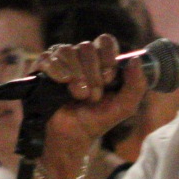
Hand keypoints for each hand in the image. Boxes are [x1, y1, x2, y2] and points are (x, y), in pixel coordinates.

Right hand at [30, 34, 147, 178]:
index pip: (104, 41)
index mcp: (99, 61)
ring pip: (67, 51)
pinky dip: (57, 70)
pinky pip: (48, 58)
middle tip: (93, 96)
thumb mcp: (125, 106)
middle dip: (92, 74)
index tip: (108, 79)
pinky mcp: (41, 69)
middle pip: (86, 47)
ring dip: (76, 75)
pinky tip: (61, 83)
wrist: (73, 137)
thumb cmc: (97, 120)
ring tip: (78, 96)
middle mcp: (79, 57)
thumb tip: (136, 59)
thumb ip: (137, 84)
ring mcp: (59, 61)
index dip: (107, 57)